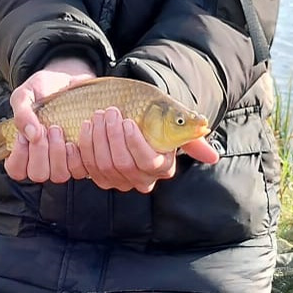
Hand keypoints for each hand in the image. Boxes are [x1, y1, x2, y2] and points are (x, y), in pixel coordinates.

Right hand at [4, 57, 95, 182]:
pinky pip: (80, 169)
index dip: (20, 156)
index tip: (24, 135)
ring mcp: (62, 162)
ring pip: (59, 175)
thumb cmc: (43, 89)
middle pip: (38, 174)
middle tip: (46, 128)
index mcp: (23, 150)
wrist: (70, 80)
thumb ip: (22, 113)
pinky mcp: (81, 159)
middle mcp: (42, 160)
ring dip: (58, 153)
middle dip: (41, 152)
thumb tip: (30, 134)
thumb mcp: (26, 94)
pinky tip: (76, 134)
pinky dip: (78, 153)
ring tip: (59, 129)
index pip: (16, 170)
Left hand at [74, 107, 219, 192]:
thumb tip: (212, 157)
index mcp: (161, 166)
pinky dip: (80, 149)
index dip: (135, 143)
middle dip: (112, 136)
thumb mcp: (173, 121)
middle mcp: (139, 179)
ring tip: (96, 116)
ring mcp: (116, 180)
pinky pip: (84, 168)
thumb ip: (191, 134)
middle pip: (121, 164)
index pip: (147, 162)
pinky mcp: (96, 176)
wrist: (131, 116)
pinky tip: (82, 130)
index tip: (128, 121)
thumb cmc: (154, 118)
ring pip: (102, 166)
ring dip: (95, 138)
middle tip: (109, 112)